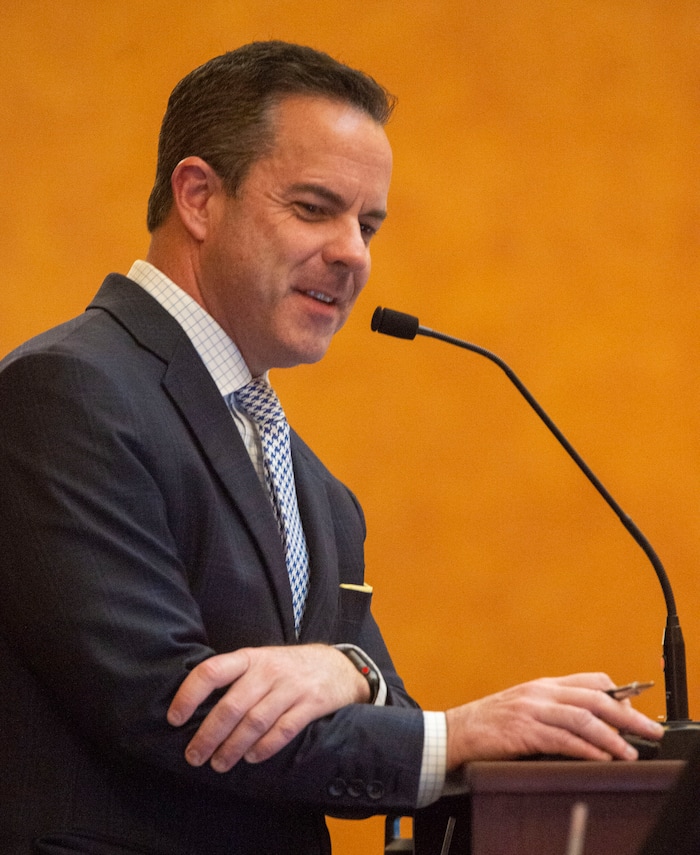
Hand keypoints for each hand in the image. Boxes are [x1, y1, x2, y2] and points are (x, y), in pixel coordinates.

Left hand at [167, 644, 368, 771]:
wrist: (339, 666)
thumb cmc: (289, 668)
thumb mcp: (262, 661)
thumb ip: (235, 678)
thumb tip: (195, 709)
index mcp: (250, 657)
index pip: (212, 671)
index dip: (189, 694)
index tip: (175, 718)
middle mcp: (268, 670)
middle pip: (232, 705)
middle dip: (209, 734)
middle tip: (194, 756)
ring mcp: (291, 687)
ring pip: (255, 721)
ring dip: (233, 747)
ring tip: (219, 764)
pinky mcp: (311, 704)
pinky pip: (283, 730)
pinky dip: (264, 748)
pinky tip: (251, 759)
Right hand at [445, 672, 664, 769]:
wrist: (453, 732)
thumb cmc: (489, 724)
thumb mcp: (524, 708)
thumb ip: (552, 710)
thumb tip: (590, 725)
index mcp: (542, 685)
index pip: (590, 680)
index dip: (617, 694)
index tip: (634, 711)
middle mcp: (540, 692)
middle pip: (593, 698)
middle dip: (627, 714)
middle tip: (648, 729)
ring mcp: (530, 709)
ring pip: (582, 718)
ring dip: (611, 736)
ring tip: (629, 750)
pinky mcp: (522, 730)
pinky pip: (561, 739)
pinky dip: (586, 749)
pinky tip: (600, 757)